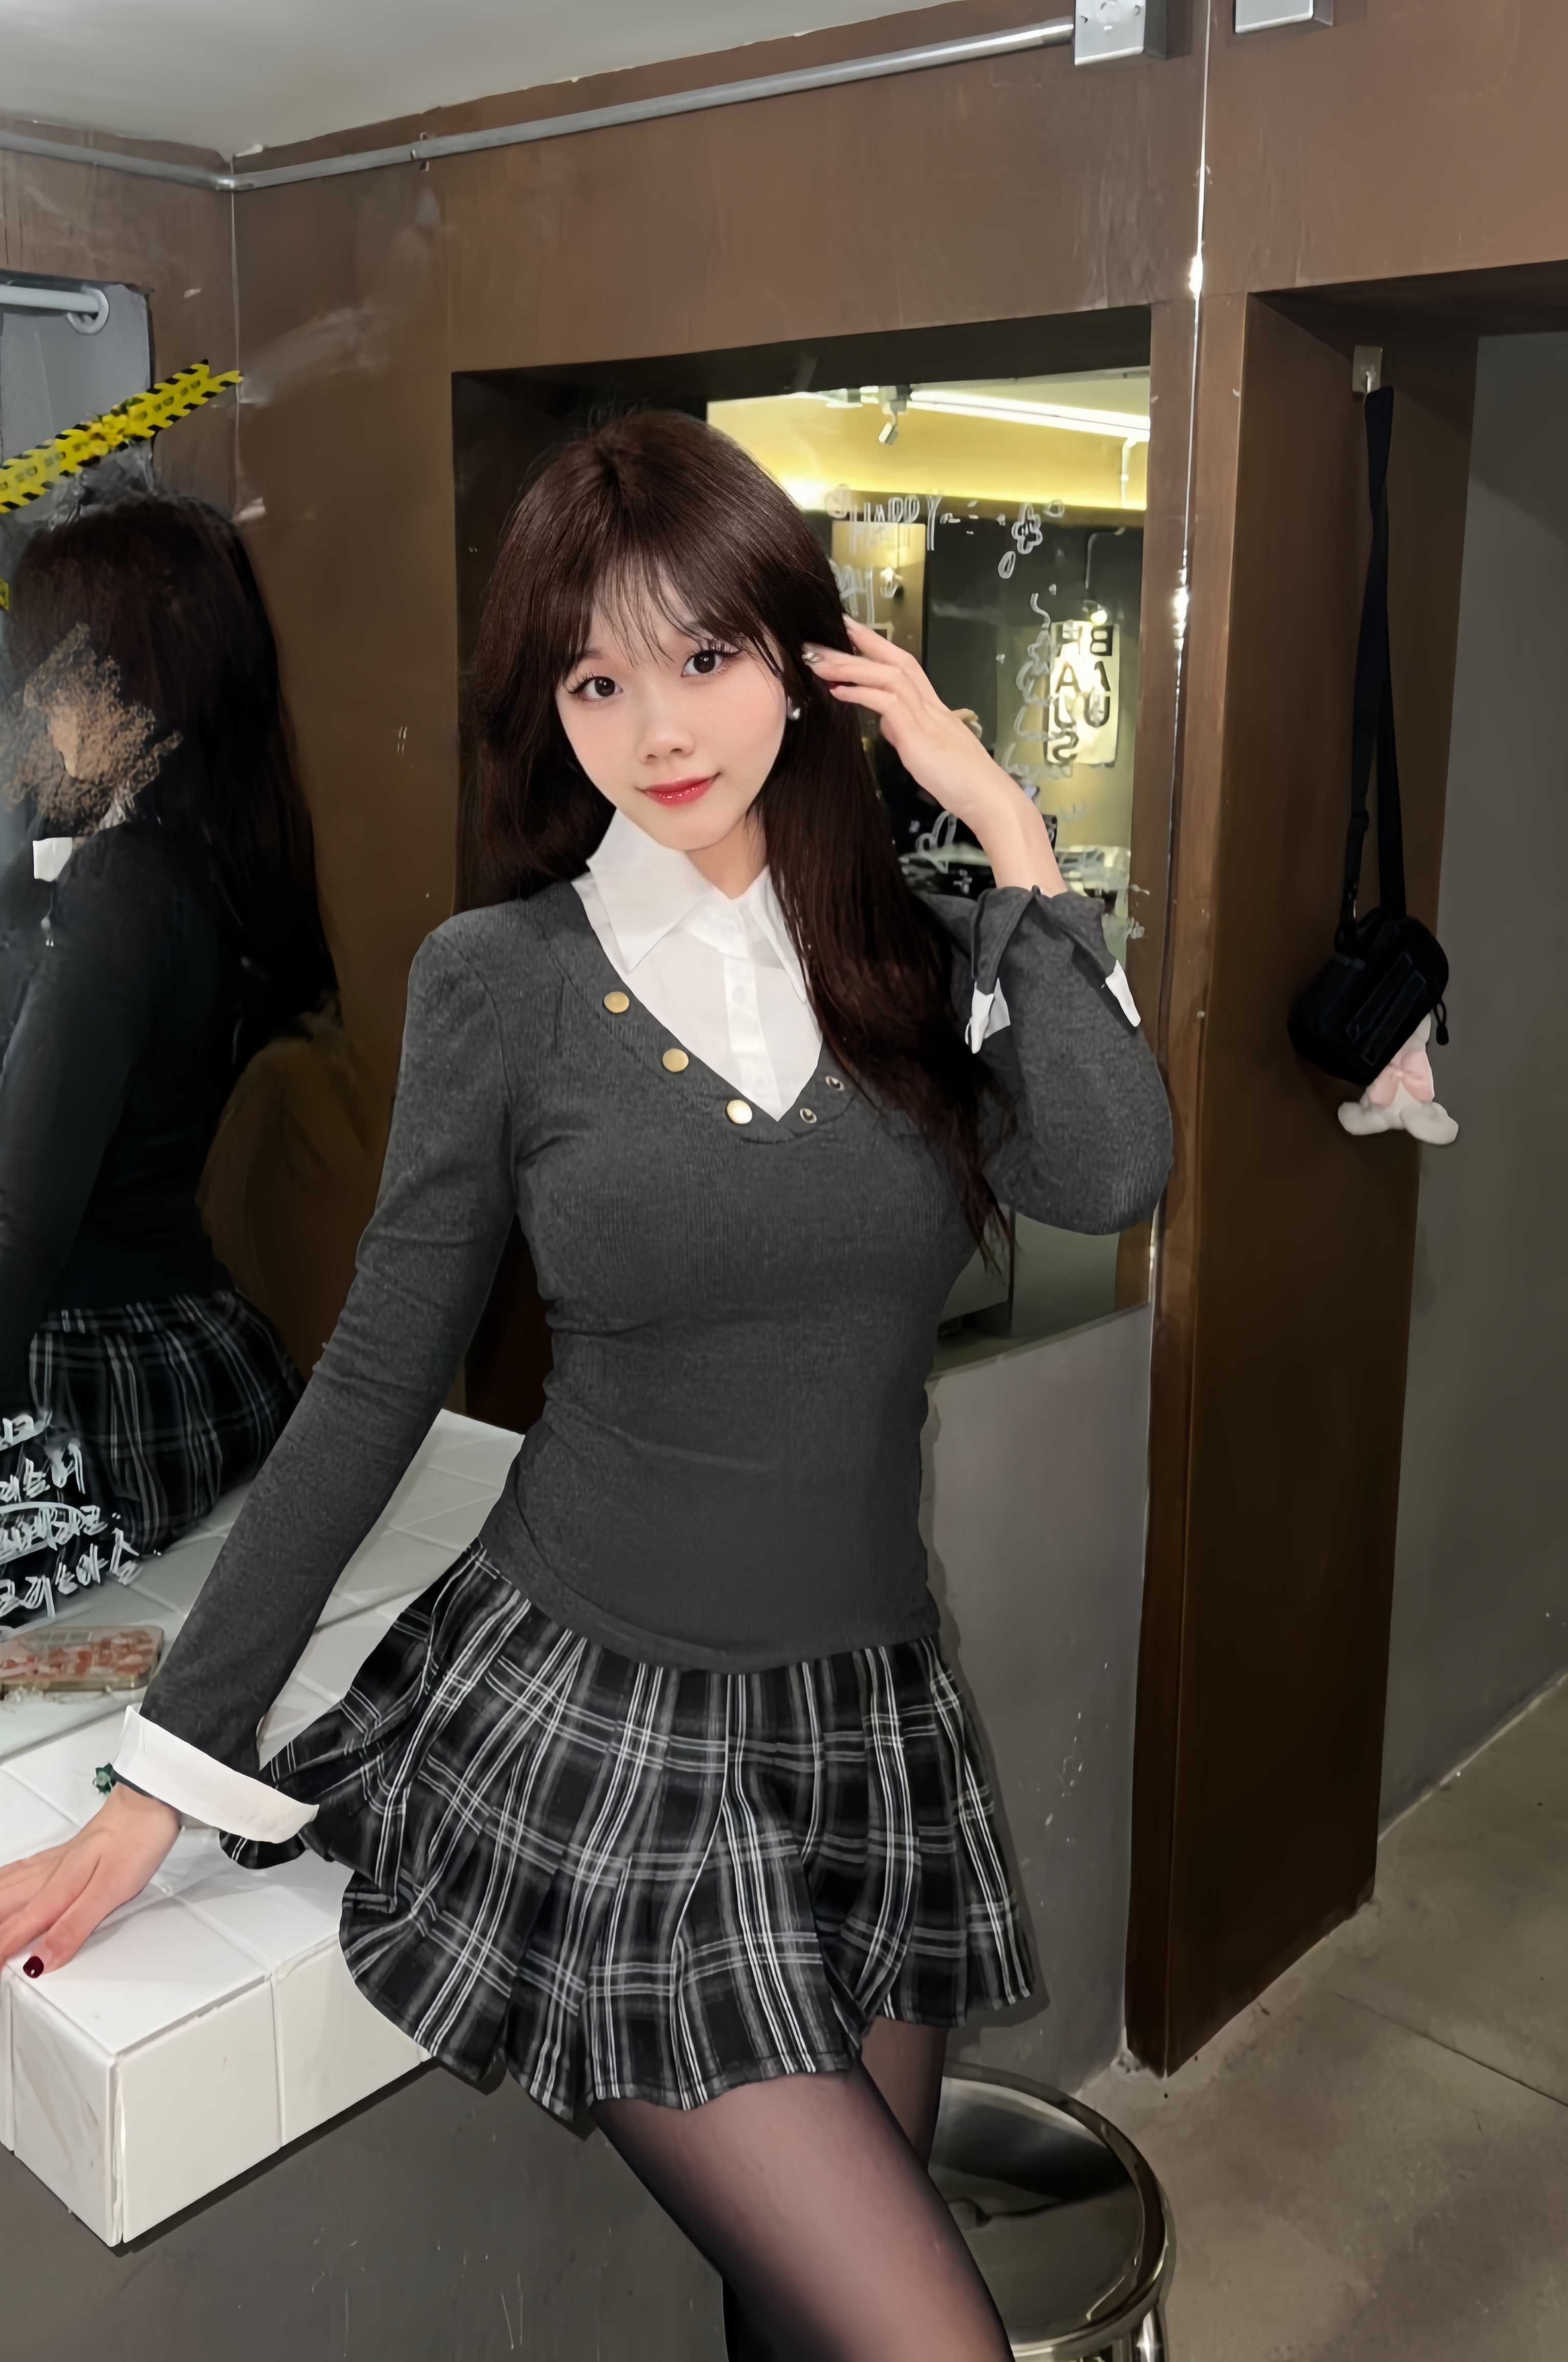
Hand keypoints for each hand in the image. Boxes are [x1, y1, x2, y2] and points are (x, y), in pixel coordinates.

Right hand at [0, 1782, 178, 1975]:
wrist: (151, 1799)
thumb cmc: (137, 1839)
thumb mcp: (111, 1891)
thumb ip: (74, 1926)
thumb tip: (42, 1959)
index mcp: (58, 1888)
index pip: (18, 1927)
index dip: (1, 1950)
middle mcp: (49, 1875)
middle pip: (5, 1905)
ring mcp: (54, 1863)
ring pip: (7, 1888)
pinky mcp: (63, 1854)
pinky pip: (18, 1873)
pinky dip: (2, 1884)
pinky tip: (1, 1885)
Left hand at [804, 620, 1026, 842]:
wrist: (988, 798)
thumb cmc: (960, 781)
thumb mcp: (925, 750)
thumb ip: (904, 731)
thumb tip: (885, 721)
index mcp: (932, 707)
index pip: (903, 665)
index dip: (875, 645)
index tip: (847, 631)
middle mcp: (930, 704)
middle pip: (894, 660)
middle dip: (858, 644)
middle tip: (820, 634)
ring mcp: (926, 717)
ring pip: (888, 676)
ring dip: (851, 666)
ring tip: (818, 662)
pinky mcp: (920, 736)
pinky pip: (888, 704)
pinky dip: (862, 693)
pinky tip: (838, 691)